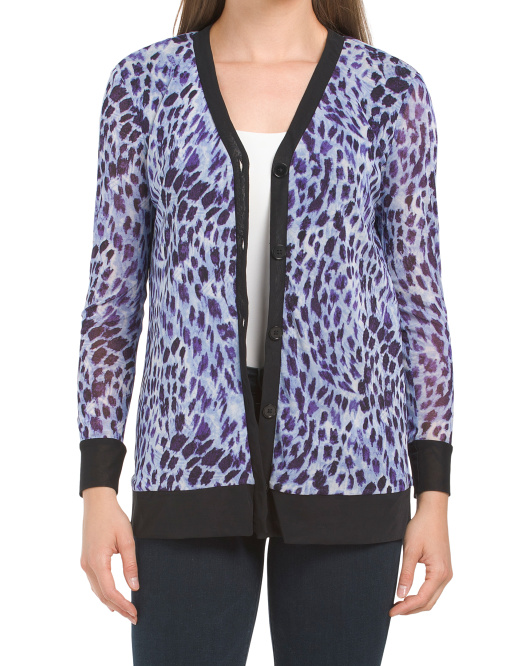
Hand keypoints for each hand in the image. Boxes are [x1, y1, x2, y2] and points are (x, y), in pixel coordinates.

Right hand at [80, 487, 138, 623]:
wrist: (97, 503)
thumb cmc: (114, 518)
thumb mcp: (127, 539)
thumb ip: (130, 564)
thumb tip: (134, 586)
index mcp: (97, 561)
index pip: (110, 591)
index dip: (122, 604)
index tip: (134, 613)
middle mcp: (88, 565)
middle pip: (102, 594)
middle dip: (118, 608)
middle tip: (134, 617)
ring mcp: (85, 562)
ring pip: (97, 590)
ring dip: (110, 602)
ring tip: (125, 612)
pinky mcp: (86, 559)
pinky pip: (95, 582)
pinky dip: (104, 592)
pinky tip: (112, 598)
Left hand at [389, 490, 452, 615]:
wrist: (433, 512)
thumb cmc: (422, 527)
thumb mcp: (410, 550)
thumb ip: (406, 573)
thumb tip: (401, 595)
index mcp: (439, 572)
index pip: (422, 599)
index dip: (406, 608)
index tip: (391, 611)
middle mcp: (446, 576)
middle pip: (429, 602)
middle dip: (411, 610)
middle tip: (392, 611)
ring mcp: (446, 573)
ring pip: (432, 597)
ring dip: (416, 604)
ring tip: (398, 605)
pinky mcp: (443, 569)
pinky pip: (433, 589)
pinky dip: (421, 595)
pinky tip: (408, 595)